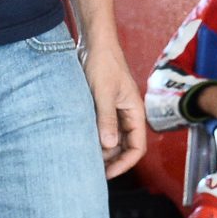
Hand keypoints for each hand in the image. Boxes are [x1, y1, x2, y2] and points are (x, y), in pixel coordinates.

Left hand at [85, 46, 147, 177]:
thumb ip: (106, 119)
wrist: (95, 43)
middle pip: (124, 147)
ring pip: (112, 139)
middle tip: (90, 169)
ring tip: (83, 156)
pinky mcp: (103, 107)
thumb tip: (109, 146)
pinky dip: (93, 138)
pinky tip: (79, 142)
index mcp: (135, 112)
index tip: (107, 174)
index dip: (124, 164)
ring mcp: (115, 111)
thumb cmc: (103, 63)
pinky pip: (101, 129)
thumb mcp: (103, 93)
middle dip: (110, 160)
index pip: (137, 147)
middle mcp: (127, 115)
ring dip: (100, 149)